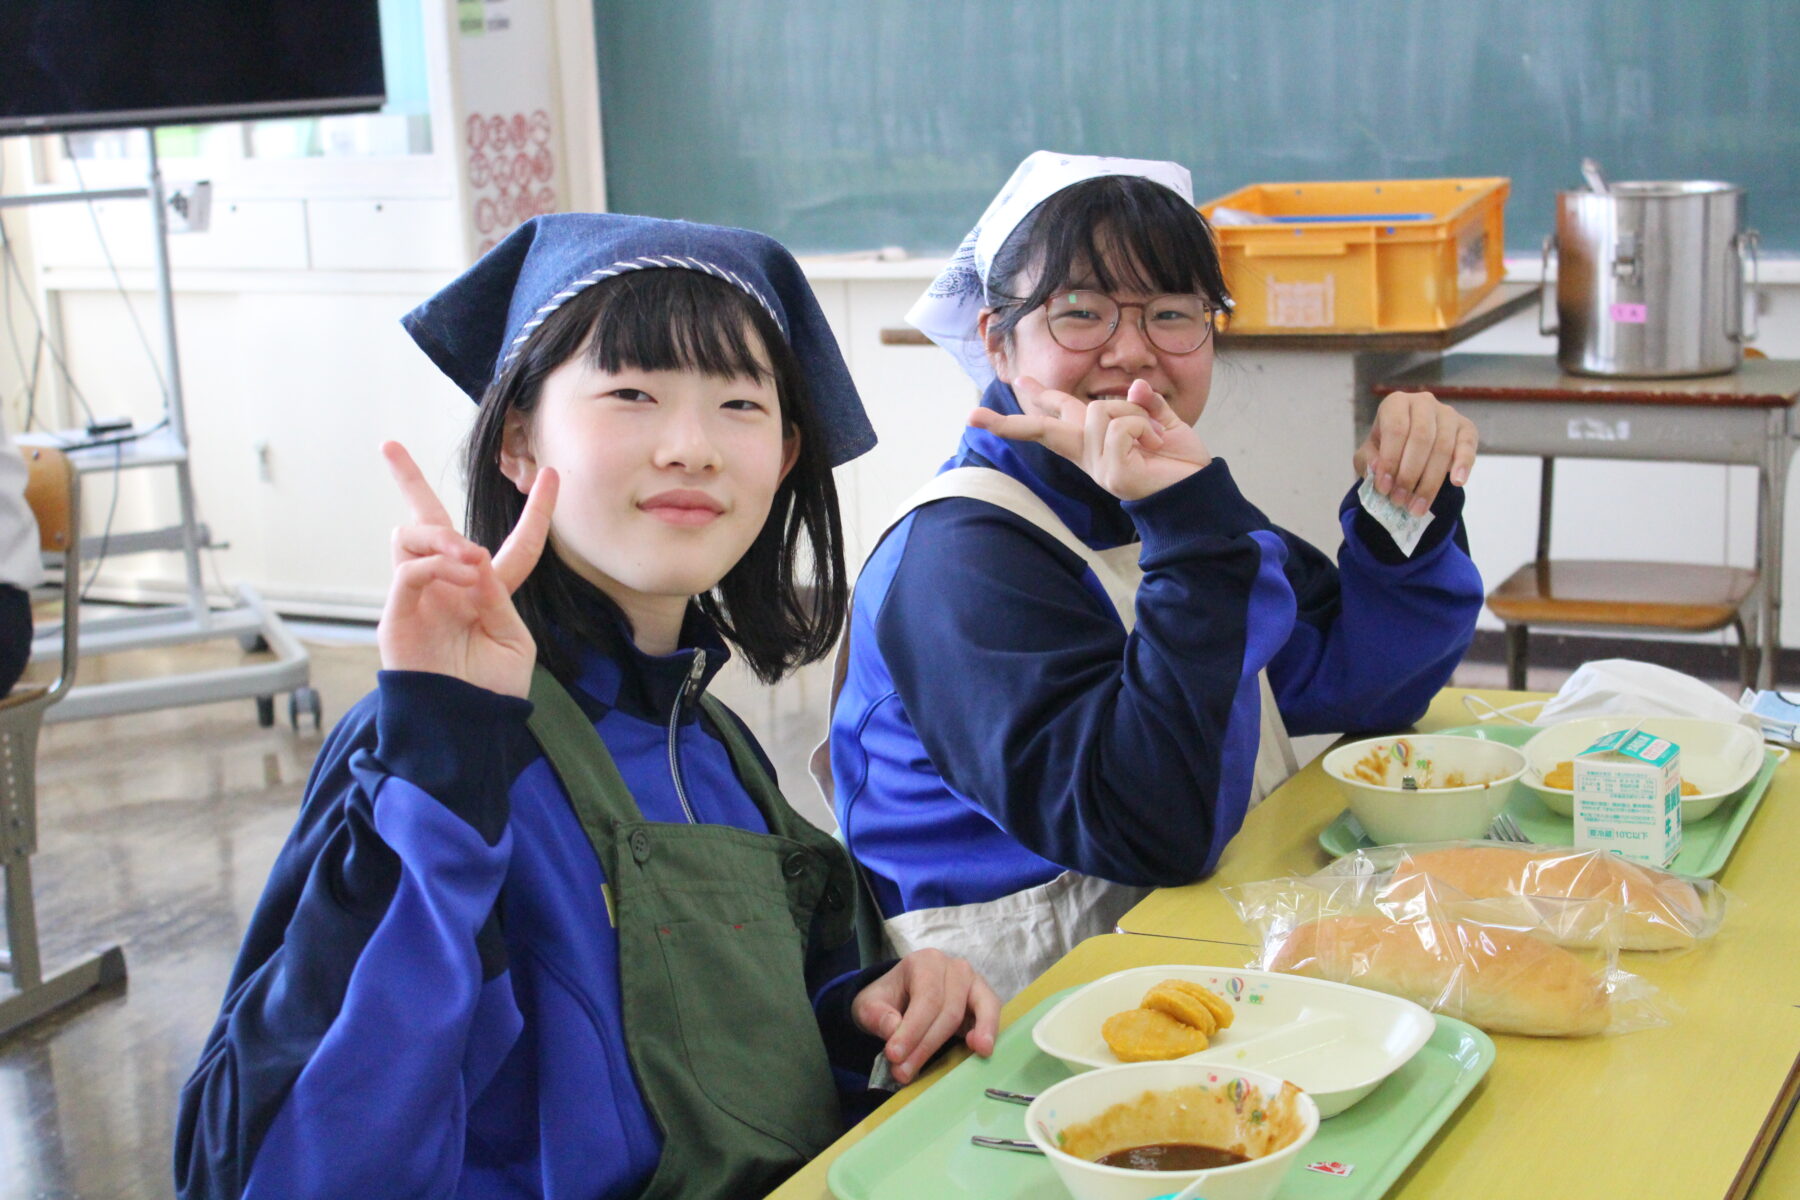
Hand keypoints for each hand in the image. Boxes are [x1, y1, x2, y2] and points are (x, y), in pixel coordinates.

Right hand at [377, 441, 557, 698]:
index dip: (537, 512)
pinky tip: (458, 577)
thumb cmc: (489, 692)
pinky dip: (435, 566)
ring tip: (470, 560)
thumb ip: (500, 599)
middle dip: (407, 481)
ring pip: (414, 535)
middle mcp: (450, 585)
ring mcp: (420, 596)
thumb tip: (475, 560)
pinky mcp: (397, 613)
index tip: (551, 475)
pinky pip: (409, 569)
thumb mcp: (513, 644)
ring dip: (445, 538)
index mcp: (489, 593)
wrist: (462, 727)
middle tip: (389, 446)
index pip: (517, 545)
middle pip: (428, 522)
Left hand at [851, 949, 1000, 1085]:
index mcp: (925, 962)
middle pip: (948, 1009)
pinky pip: (992, 1012)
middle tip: (904, 1072)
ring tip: (980, 1052)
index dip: (912, 1030)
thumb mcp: (869, 1005)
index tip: (894, 1056)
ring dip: (979, 1031)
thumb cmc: (887, 1001)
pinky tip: (983, 1047)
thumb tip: (893, 1030)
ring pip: (980, 1005)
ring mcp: (974, 982)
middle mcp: (954, 968)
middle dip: (927, 1044)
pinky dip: (991, 1028)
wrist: (901, 998)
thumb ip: (877, 1016)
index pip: (924, 998)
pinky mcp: (984, 1001)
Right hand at [969, 377, 1211, 500]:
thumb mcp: (1163, 423)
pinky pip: (1120, 427)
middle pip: (1042, 430)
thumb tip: (1134, 388)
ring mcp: (1096, 467)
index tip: (1009, 389)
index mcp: (1095, 443)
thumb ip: (1145, 403)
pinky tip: (1155, 445)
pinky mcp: (1110, 475)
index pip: (1057, 418)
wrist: (1201, 493)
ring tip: (1151, 435)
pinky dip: (1144, 427)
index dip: (1035, 400)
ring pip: (1097, 410)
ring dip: (1132, 414)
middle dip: (1007, 423)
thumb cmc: (1181, 464)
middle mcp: (1088, 456)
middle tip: (972, 417)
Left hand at [1354, 390, 1477, 515]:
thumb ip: (1368, 460)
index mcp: (1396, 403)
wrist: (1411, 449)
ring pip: (1443, 447)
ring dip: (1430, 481)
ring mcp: (1448, 414)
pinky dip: (1463, 464)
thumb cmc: (1387, 449)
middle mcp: (1424, 402)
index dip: (1390, 461)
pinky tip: (1457, 483)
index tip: (1384, 489)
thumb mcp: (1369, 455)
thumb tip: (1378, 468)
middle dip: (1409, 475)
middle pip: (1421, 438)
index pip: (1396, 429)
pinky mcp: (1467, 428)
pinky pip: (1468, 445)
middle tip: (1400, 501)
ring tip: (1417, 506)